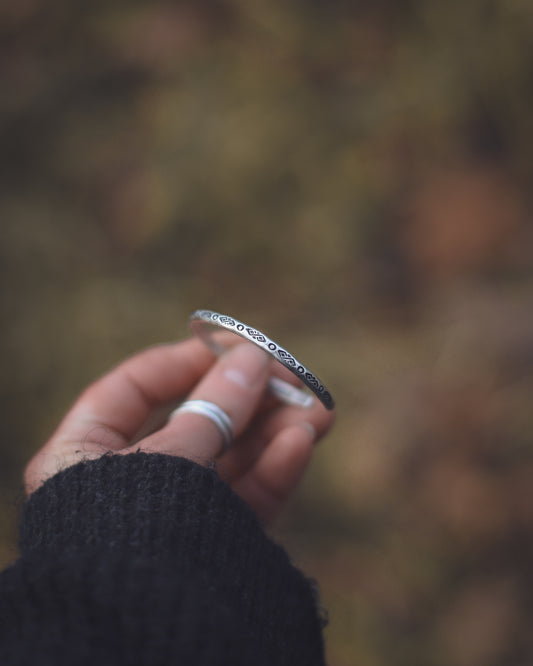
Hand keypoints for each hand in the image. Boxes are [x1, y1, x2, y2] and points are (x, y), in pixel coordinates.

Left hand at [24, 338, 334, 523]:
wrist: (146, 636)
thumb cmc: (135, 533)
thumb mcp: (172, 457)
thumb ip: (215, 406)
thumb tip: (251, 357)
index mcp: (84, 455)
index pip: (132, 389)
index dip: (183, 362)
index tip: (233, 346)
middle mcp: (127, 483)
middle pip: (194, 422)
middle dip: (249, 400)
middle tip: (293, 379)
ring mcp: (171, 515)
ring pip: (227, 461)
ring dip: (273, 432)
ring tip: (317, 410)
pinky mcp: (207, 544)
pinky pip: (240, 499)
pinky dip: (271, 470)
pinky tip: (302, 442)